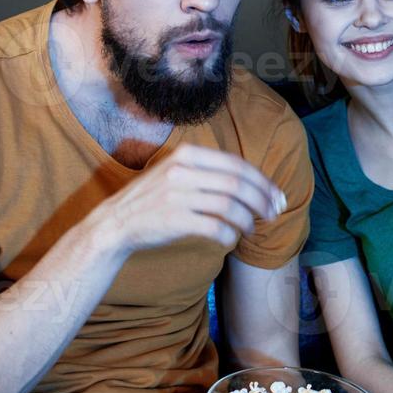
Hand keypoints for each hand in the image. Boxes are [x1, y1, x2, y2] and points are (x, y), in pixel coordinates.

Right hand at [86, 143, 285, 256]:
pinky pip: (215, 227)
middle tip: (274, 214)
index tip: (277, 196)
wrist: (115, 223)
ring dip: (249, 220)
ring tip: (252, 229)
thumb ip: (209, 171)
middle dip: (263, 200)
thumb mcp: (177, 171)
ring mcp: (177, 194)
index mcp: (187, 154)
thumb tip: (256, 182)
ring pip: (230, 206)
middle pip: (238, 184)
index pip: (237, 165)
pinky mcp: (174, 219)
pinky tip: (231, 238)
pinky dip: (230, 235)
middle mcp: (182, 170)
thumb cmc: (155, 200)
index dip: (263, 182)